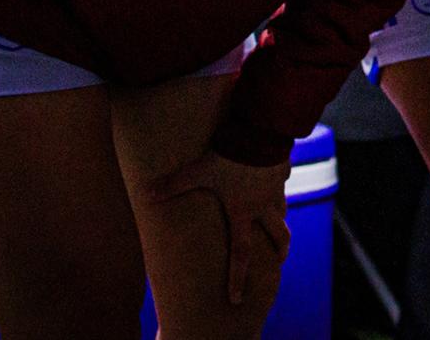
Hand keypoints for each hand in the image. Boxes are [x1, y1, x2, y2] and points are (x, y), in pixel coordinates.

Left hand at [145, 150, 291, 305]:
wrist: (261, 132)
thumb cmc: (229, 156)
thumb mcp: (199, 170)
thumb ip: (174, 184)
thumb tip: (146, 194)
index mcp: (243, 212)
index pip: (241, 253)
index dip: (237, 277)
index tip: (236, 297)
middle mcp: (263, 205)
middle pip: (277, 235)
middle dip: (279, 248)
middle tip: (279, 259)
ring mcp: (276, 188)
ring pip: (282, 210)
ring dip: (280, 219)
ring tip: (279, 222)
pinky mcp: (282, 168)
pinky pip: (282, 181)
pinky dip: (278, 185)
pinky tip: (275, 178)